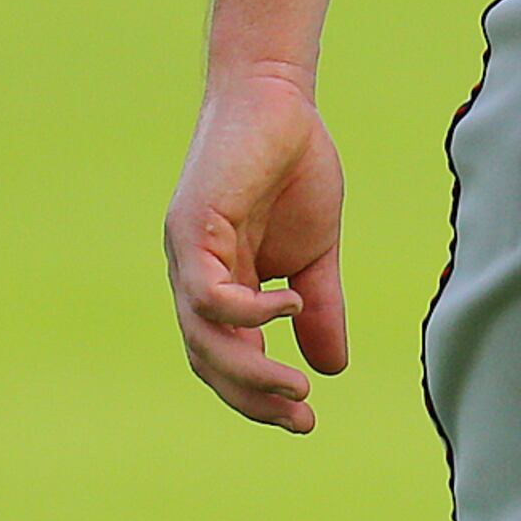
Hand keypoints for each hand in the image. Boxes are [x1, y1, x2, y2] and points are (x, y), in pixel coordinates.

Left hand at [165, 68, 348, 431]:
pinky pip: (209, 293)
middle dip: (252, 396)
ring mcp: (188, 256)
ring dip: (249, 371)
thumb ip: (319, 307)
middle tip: (299, 418)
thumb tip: (333, 366)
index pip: (227, 356)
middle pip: (208, 358)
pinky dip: (249, 311)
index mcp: (221, 285)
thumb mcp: (316, 251)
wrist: (278, 100)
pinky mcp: (192, 229)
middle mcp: (194, 278)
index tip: (305, 420)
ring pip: (204, 337)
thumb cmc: (294, 166)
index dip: (259, 394)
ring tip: (296, 388)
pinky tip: (291, 303)